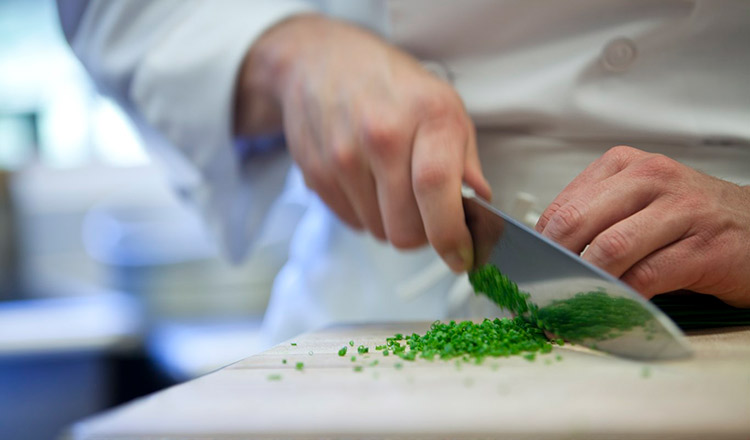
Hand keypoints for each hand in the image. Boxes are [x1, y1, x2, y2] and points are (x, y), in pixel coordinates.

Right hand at [235, 15, 489, 271]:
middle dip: (424, 235)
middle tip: (428, 214)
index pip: (436, 188)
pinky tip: (367, 181)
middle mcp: (382, 135)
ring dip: (393, 223)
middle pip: (406, 228)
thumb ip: (465, 160)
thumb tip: (481, 209)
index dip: (451, 235)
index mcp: (426, 115)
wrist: (318, 62)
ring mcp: (343, 157)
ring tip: (392, 186)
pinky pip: (353, 223)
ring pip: (380, 232)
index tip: (462, 256)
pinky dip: (367, 213)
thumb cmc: (389, 84)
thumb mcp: (443, 104)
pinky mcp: (317, 175)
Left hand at [535, 145, 749, 306]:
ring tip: (570, 302)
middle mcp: (651, 178)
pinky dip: (622, 296)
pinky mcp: (705, 246)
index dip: (539, 244)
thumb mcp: (637, 203)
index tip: (527, 271)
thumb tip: (543, 254)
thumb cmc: (689, 218)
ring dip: (584, 282)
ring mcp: (681, 209)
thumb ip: (594, 218)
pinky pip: (648, 275)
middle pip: (578, 222)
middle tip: (540, 291)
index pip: (563, 205)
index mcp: (624, 165)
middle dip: (553, 262)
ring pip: (610, 248)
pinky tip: (611, 306)